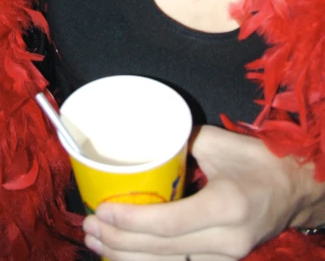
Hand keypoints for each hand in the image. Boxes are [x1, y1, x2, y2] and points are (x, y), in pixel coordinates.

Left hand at [83, 125, 322, 260]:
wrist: (296, 191)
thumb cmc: (260, 162)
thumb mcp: (222, 144)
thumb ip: (182, 141)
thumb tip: (144, 136)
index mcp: (227, 208)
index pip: (169, 224)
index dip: (131, 222)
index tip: (102, 211)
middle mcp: (226, 241)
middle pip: (162, 250)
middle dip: (119, 242)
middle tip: (89, 226)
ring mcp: (224, 257)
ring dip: (127, 258)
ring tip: (96, 243)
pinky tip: (123, 255)